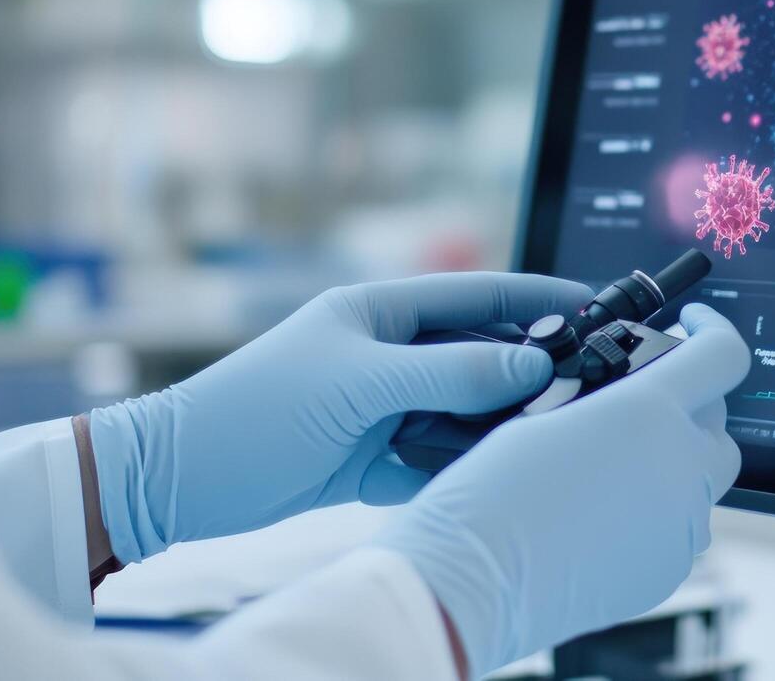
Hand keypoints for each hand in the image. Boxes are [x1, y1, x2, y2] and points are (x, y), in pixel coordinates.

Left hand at [88, 273, 591, 562]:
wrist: (177, 481)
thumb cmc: (253, 411)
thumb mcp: (361, 383)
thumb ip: (450, 371)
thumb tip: (531, 362)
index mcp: (381, 312)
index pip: (478, 293)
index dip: (538, 298)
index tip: (596, 306)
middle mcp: (388, 354)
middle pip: (479, 355)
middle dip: (529, 371)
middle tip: (586, 387)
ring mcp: (382, 406)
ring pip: (464, 410)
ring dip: (498, 425)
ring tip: (547, 438)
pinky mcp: (373, 457)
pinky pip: (436, 456)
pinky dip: (461, 466)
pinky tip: (490, 475)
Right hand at [374, 303, 748, 676]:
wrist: (476, 578)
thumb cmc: (493, 495)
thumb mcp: (548, 412)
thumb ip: (611, 399)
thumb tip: (630, 396)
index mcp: (649, 411)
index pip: (721, 354)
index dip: (712, 329)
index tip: (694, 325)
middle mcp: (681, 466)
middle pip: (716, 419)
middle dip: (687, 402)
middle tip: (639, 404)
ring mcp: (681, 524)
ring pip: (703, 477)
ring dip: (674, 460)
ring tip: (613, 466)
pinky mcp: (669, 569)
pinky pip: (681, 527)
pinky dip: (656, 512)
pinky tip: (603, 513)